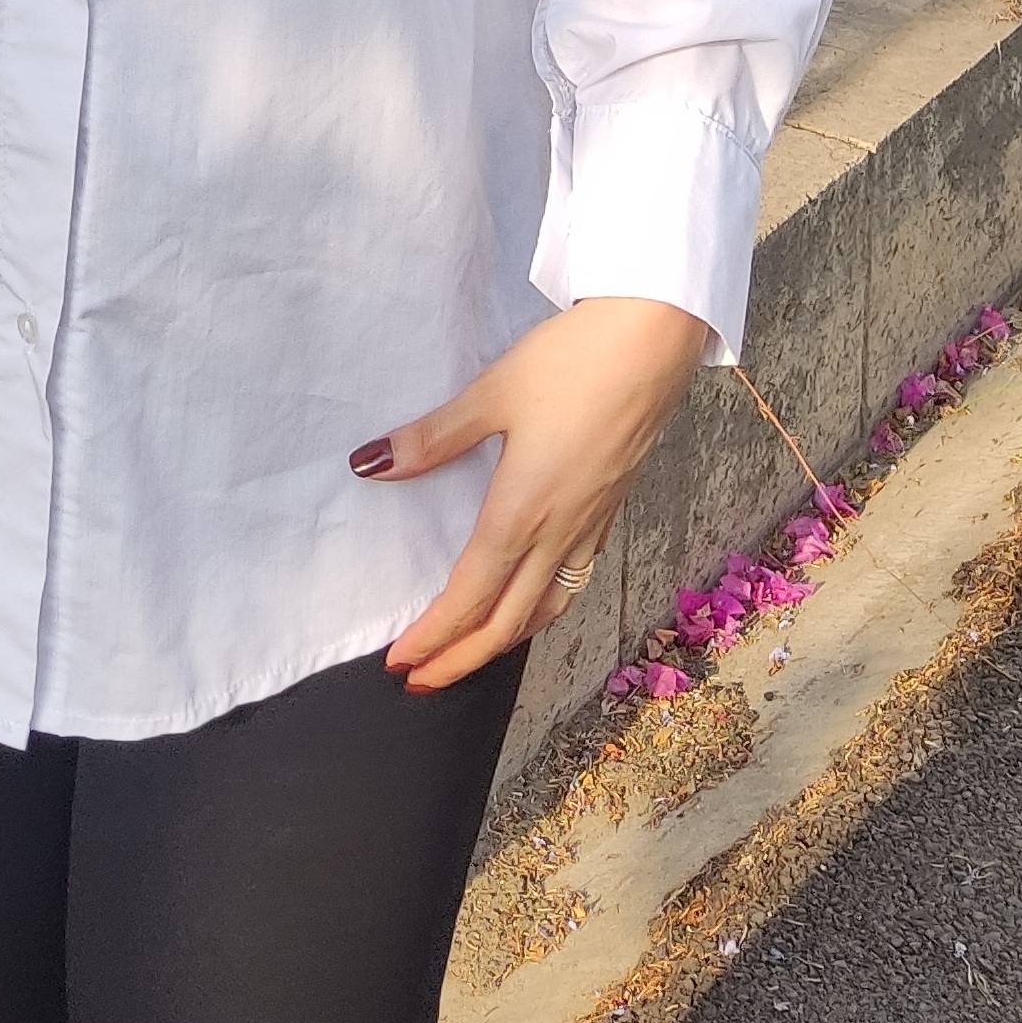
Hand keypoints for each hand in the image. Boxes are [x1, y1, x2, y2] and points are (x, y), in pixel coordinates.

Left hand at [354, 294, 707, 692]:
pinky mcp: (611, 509)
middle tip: (421, 680)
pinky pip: (572, 584)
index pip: (468, 597)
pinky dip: (543, 612)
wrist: (652, 342)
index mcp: (521, 512)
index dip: (432, 636)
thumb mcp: (491, 393)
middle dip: (460, 659)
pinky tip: (535, 601)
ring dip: (502, 643)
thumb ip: (432, 437)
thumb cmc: (571, 362)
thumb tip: (369, 465)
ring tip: (471, 655)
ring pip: (544, 611)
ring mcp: (590, 525)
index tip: (399, 661)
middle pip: (506, 623)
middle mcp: (558, 533)